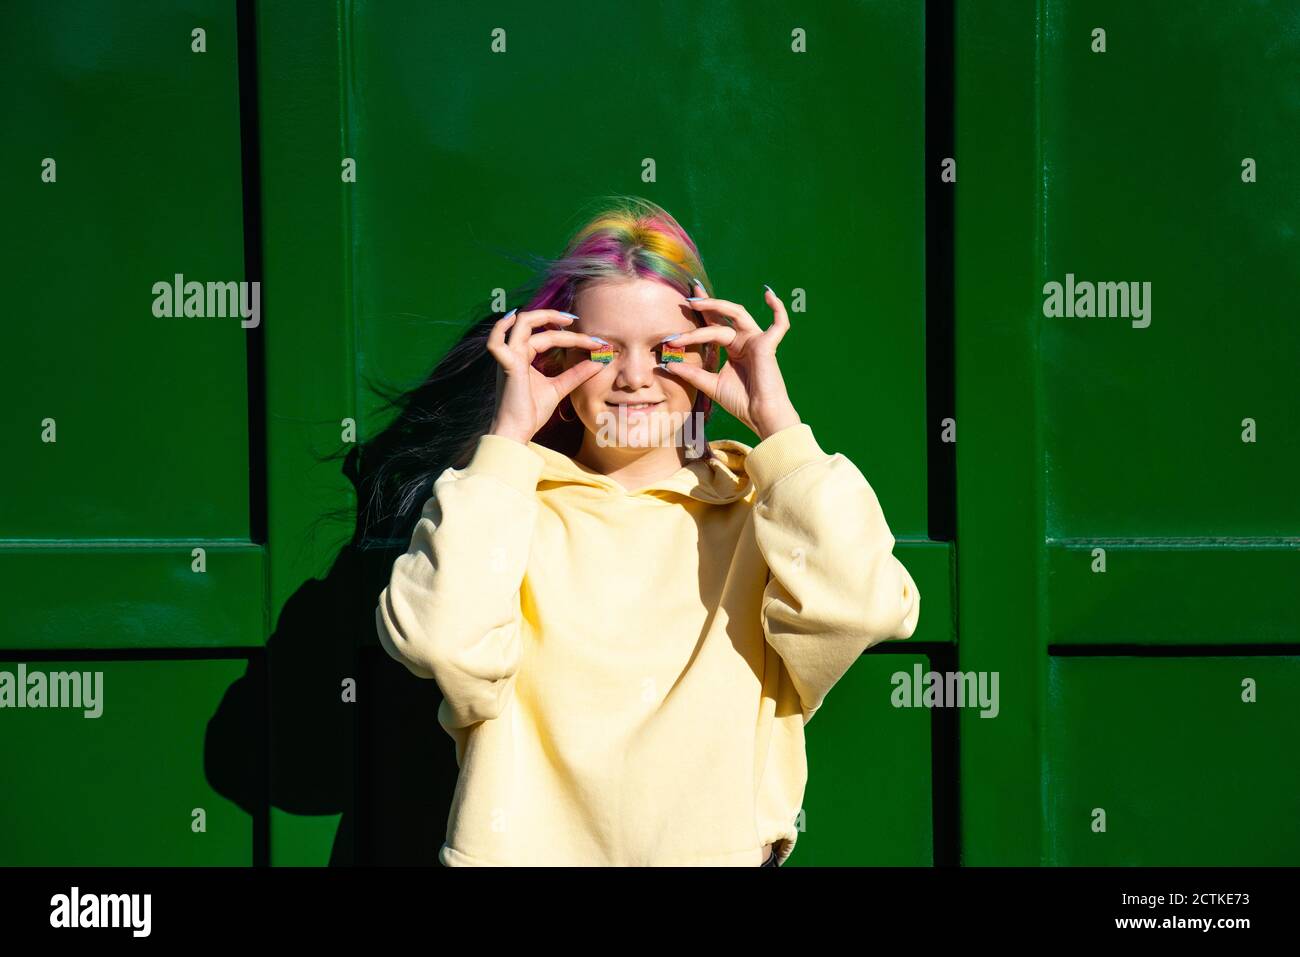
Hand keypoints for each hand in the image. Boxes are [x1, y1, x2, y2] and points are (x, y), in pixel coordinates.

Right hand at [486, 308, 604, 442]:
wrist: (518, 431)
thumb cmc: (532, 412)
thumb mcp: (559, 388)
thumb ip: (577, 374)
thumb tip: (600, 361)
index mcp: (523, 356)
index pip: (547, 335)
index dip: (572, 336)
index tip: (596, 342)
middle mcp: (515, 353)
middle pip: (533, 324)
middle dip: (555, 317)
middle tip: (577, 320)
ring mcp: (509, 358)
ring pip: (523, 325)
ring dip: (544, 316)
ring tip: (568, 320)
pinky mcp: (507, 367)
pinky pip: (496, 343)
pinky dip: (500, 328)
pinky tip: (513, 318)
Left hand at [661, 282, 800, 440]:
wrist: (759, 416)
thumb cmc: (740, 402)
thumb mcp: (709, 384)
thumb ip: (690, 373)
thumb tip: (666, 364)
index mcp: (733, 348)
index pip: (712, 327)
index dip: (695, 322)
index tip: (672, 333)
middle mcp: (744, 340)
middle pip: (723, 316)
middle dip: (705, 305)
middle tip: (686, 299)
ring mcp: (756, 340)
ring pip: (736, 314)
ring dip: (717, 305)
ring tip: (696, 303)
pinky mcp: (767, 345)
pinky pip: (779, 323)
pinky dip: (778, 308)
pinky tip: (768, 294)